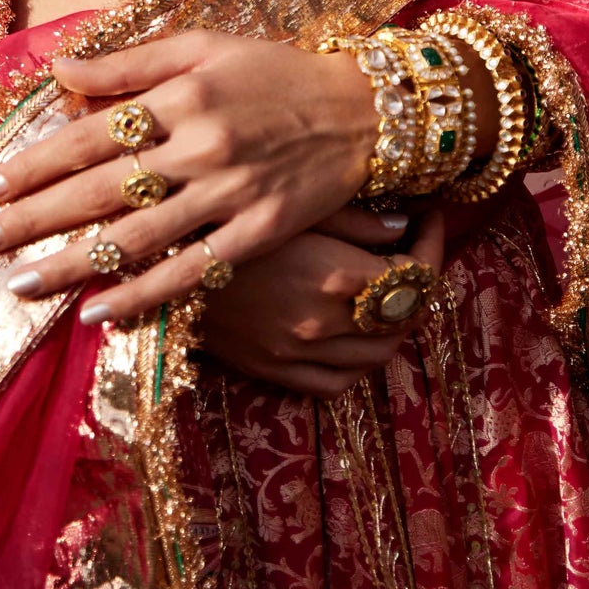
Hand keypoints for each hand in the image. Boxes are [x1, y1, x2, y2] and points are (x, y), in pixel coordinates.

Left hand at [0, 31, 377, 323]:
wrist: (360, 111)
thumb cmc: (273, 72)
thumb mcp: (203, 47)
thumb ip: (128, 62)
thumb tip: (59, 71)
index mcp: (180, 96)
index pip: (89, 135)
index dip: (36, 164)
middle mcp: (199, 146)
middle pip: (100, 190)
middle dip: (34, 219)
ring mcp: (229, 194)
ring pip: (137, 237)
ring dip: (73, 264)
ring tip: (23, 283)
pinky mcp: (257, 234)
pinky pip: (191, 271)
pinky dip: (143, 295)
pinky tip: (100, 312)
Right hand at [200, 205, 444, 397]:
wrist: (156, 260)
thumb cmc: (226, 217)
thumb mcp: (293, 204)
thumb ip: (354, 221)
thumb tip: (403, 227)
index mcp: (336, 275)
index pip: (416, 273)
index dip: (432, 244)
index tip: (428, 218)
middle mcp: (325, 322)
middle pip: (405, 318)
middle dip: (422, 282)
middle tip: (416, 250)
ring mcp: (300, 353)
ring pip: (378, 357)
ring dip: (395, 325)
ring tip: (389, 290)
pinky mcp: (274, 371)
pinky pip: (336, 384)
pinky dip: (357, 363)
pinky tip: (353, 333)